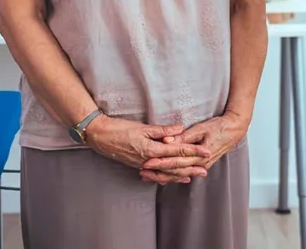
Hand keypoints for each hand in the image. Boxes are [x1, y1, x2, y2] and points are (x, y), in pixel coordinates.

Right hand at [84, 115, 210, 183]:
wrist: (99, 136)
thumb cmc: (119, 129)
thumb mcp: (142, 127)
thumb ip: (162, 130)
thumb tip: (180, 129)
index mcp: (151, 150)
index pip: (177, 151)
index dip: (193, 151)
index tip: (206, 152)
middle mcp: (149, 160)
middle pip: (174, 166)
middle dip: (191, 168)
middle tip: (205, 170)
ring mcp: (143, 165)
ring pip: (165, 173)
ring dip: (180, 175)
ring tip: (193, 177)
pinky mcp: (138, 165)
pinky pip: (156, 174)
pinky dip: (166, 177)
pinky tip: (172, 178)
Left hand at [139, 112, 248, 183]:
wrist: (234, 131)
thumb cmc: (218, 127)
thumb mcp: (201, 128)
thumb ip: (184, 136)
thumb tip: (167, 140)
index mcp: (199, 155)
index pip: (175, 161)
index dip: (160, 162)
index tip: (147, 162)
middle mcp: (200, 165)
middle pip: (175, 171)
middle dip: (157, 172)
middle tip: (142, 171)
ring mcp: (200, 167)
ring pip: (178, 175)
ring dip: (162, 176)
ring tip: (147, 176)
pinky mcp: (200, 166)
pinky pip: (183, 173)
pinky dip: (172, 176)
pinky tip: (162, 178)